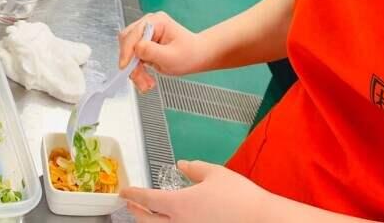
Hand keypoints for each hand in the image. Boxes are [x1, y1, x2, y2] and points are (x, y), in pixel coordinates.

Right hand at [118, 13, 203, 91]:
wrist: (197, 57)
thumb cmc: (189, 54)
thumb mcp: (171, 57)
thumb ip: (152, 52)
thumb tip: (135, 48)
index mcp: (156, 21)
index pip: (134, 34)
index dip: (128, 52)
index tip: (125, 67)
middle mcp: (149, 24)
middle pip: (127, 42)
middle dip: (131, 63)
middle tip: (140, 79)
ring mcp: (145, 34)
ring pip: (128, 52)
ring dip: (134, 70)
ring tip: (146, 83)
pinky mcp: (144, 45)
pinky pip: (133, 58)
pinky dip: (137, 70)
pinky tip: (146, 79)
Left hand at [121, 160, 271, 222]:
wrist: (259, 220)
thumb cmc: (238, 196)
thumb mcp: (215, 173)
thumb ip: (195, 168)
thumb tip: (182, 165)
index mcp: (179, 204)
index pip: (147, 199)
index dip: (133, 193)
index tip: (124, 190)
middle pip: (147, 220)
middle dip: (136, 211)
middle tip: (130, 203)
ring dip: (149, 221)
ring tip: (146, 213)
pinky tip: (172, 220)